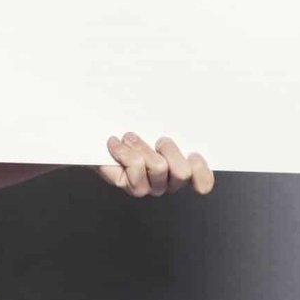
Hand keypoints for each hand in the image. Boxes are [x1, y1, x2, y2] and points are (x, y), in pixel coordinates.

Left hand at [97, 131, 213, 196]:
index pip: (203, 180)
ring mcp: (151, 188)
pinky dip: (124, 150)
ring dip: (142, 146)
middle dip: (169, 149)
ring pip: (158, 166)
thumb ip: (172, 126)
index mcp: (181, 169)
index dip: (201, 170)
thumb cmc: (131, 132)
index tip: (193, 154)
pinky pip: (136, 166)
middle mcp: (168, 183)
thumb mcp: (154, 126)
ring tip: (130, 138)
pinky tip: (115, 143)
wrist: (97, 138)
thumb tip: (183, 111)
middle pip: (182, 172)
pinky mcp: (132, 187)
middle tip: (158, 140)